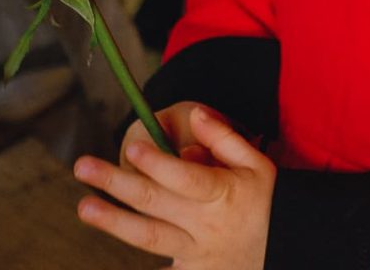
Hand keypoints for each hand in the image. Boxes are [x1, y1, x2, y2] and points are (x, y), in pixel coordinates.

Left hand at [77, 105, 275, 269]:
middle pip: (156, 203)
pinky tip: (109, 257)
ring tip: (85, 206)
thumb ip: (224, 139)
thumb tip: (196, 115)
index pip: (186, 177)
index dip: (159, 163)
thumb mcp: (256, 163)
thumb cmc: (267, 199)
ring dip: (113, 221)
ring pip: (149, 237)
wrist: (285, 247)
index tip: (133, 146)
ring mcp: (196, 254)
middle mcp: (206, 225)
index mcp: (224, 193)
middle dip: (117, 183)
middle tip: (84, 167)